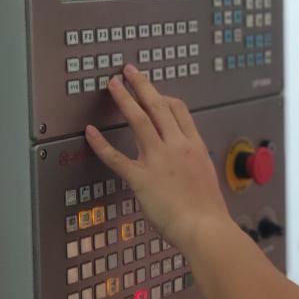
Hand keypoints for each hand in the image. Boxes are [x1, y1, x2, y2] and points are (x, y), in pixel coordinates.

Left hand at [85, 65, 231, 247]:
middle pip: (158, 106)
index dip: (163, 96)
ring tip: (113, 85)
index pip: (178, 110)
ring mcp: (158, 160)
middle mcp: (176, 147)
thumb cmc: (208, 210)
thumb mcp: (205, 176)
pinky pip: (116, 157)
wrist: (205, 227)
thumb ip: (192, 163)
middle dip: (142, 85)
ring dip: (124, 99)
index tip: (154, 91)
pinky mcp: (141, 178)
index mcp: (194, 146)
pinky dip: (100, 143)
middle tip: (129, 71)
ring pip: (139, 120)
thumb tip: (184, 162)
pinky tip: (90, 132)